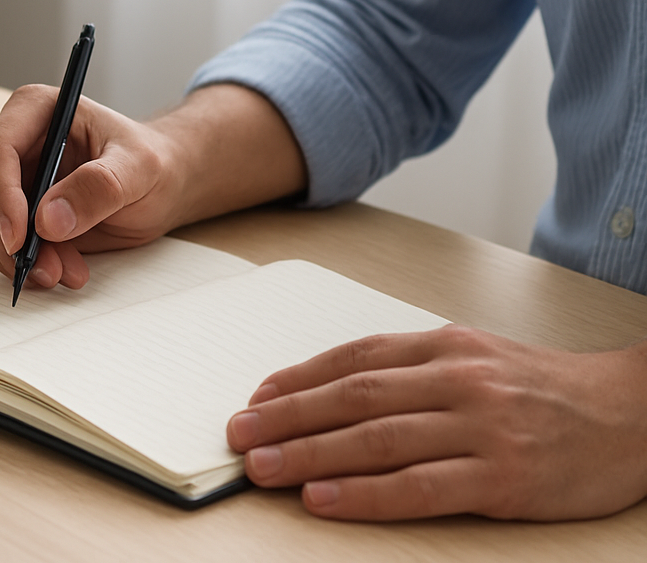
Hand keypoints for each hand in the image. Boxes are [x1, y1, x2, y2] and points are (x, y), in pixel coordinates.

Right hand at [0, 82, 305, 290]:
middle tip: (49, 269)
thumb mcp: (139, 168)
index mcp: (36, 110)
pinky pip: (4, 246)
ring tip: (67, 272)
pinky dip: (26, 266)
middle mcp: (17, 143)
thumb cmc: (152, 163)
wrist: (162, 187)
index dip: (0, 194)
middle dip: (12, 238)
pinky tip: (63, 270)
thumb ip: (100, 187)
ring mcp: (13, 181)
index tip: (19, 237)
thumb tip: (49, 220)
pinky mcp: (18, 214)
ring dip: (19, 259)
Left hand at [225, 325, 646, 519]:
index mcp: (445, 346)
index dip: (297, 380)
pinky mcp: (505, 478)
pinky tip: (325, 499)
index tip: (254, 401)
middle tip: (238, 436)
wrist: (635, 414)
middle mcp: (458, 380)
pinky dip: (366, 494)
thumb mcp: (474, 360)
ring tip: (262, 469)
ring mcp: (483, 428)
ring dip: (311, 455)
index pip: (354, 358)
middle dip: (287, 418)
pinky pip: (422, 488)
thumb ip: (409, 371)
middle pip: (354, 398)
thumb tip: (329, 391)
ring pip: (378, 441)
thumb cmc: (541, 390)